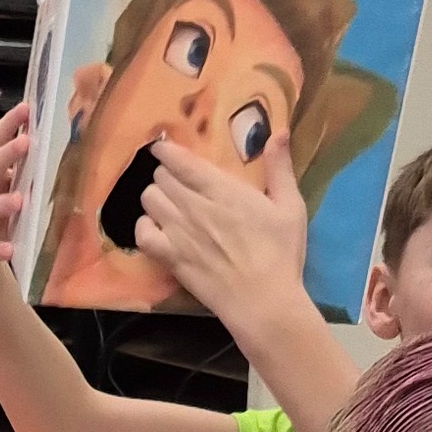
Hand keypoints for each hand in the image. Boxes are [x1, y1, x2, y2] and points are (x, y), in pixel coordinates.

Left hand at [135, 136, 306, 329]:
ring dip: (156, 197)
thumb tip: (280, 131)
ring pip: (149, 200)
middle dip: (167, 175)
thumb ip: (280, 167)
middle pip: (161, 178)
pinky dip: (145, 226)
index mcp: (222, 191)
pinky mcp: (170, 258)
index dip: (166, 151)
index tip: (163, 148)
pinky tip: (157, 228)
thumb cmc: (280, 253)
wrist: (262, 301)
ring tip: (169, 203)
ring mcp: (177, 233)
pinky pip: (141, 234)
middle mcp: (193, 207)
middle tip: (178, 181)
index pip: (181, 162)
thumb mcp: (289, 207)